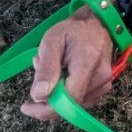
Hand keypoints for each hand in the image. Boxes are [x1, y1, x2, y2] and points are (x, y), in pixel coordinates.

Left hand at [20, 4, 113, 120]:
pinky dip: (68, 93)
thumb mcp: (52, 41)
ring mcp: (104, 83)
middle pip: (69, 105)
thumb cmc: (72, 30)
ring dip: (58, 93)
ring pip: (73, 104)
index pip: (68, 99)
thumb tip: (39, 96)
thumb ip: (46, 69)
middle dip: (48, 96)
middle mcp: (100, 77)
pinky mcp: (104, 87)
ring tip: (54, 67)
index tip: (26, 107)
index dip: (45, 108)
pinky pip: (80, 100)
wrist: (96, 24)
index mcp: (87, 63)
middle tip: (39, 71)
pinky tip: (65, 74)